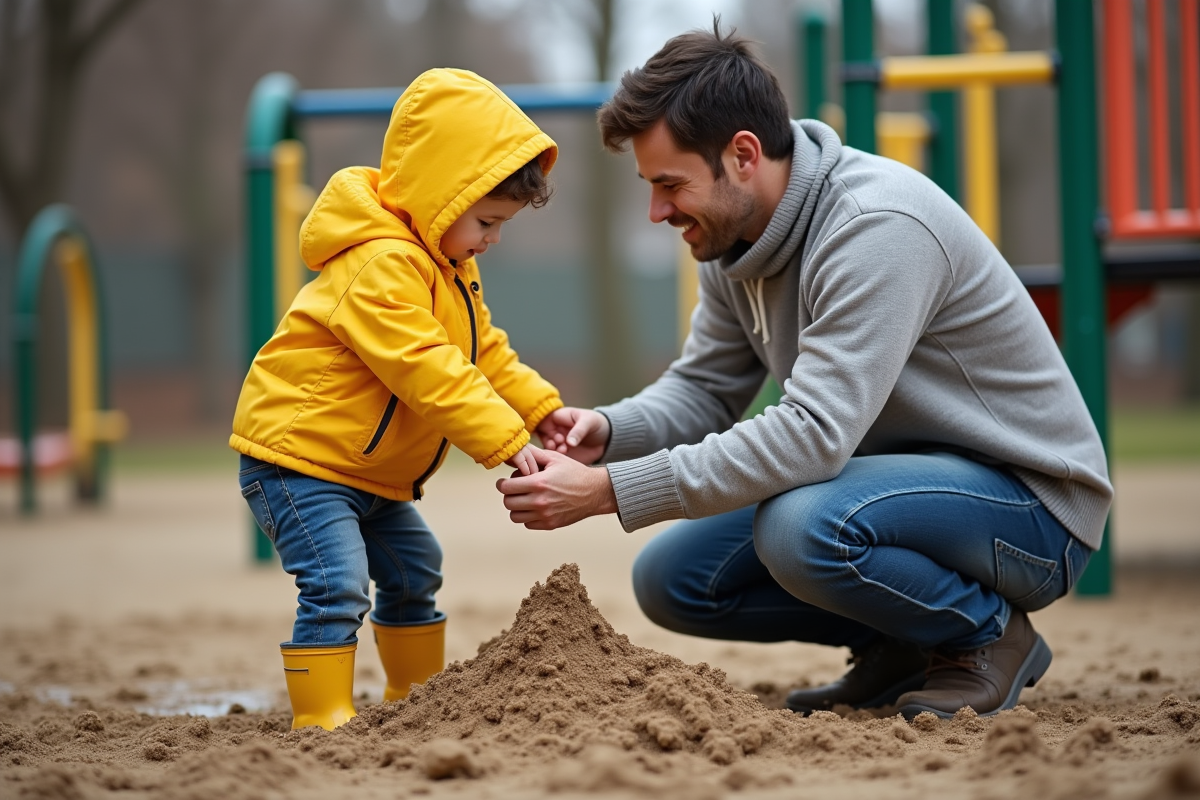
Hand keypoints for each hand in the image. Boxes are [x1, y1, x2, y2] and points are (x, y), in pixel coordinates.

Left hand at [496, 448, 616, 528]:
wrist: (595, 491)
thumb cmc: (574, 473)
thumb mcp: (555, 458)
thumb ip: (533, 455)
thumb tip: (516, 451)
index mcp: (538, 483)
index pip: (506, 488)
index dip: (503, 483)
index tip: (506, 482)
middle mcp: (540, 501)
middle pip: (508, 503)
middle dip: (509, 495)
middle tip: (516, 490)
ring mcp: (545, 515)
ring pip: (515, 516)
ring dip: (517, 507)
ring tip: (525, 499)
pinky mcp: (550, 524)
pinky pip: (528, 524)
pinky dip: (528, 516)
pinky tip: (536, 507)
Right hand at [535, 407, 610, 464]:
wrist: (607, 438)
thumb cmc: (597, 423)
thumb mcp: (589, 421)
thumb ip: (578, 431)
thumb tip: (568, 442)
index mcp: (558, 419)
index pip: (543, 423)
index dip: (546, 430)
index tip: (558, 437)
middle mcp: (555, 431)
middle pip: (543, 437)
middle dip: (549, 442)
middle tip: (559, 445)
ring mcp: (558, 444)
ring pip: (547, 449)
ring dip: (553, 451)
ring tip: (565, 450)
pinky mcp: (563, 455)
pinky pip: (555, 458)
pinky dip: (558, 459)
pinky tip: (566, 457)